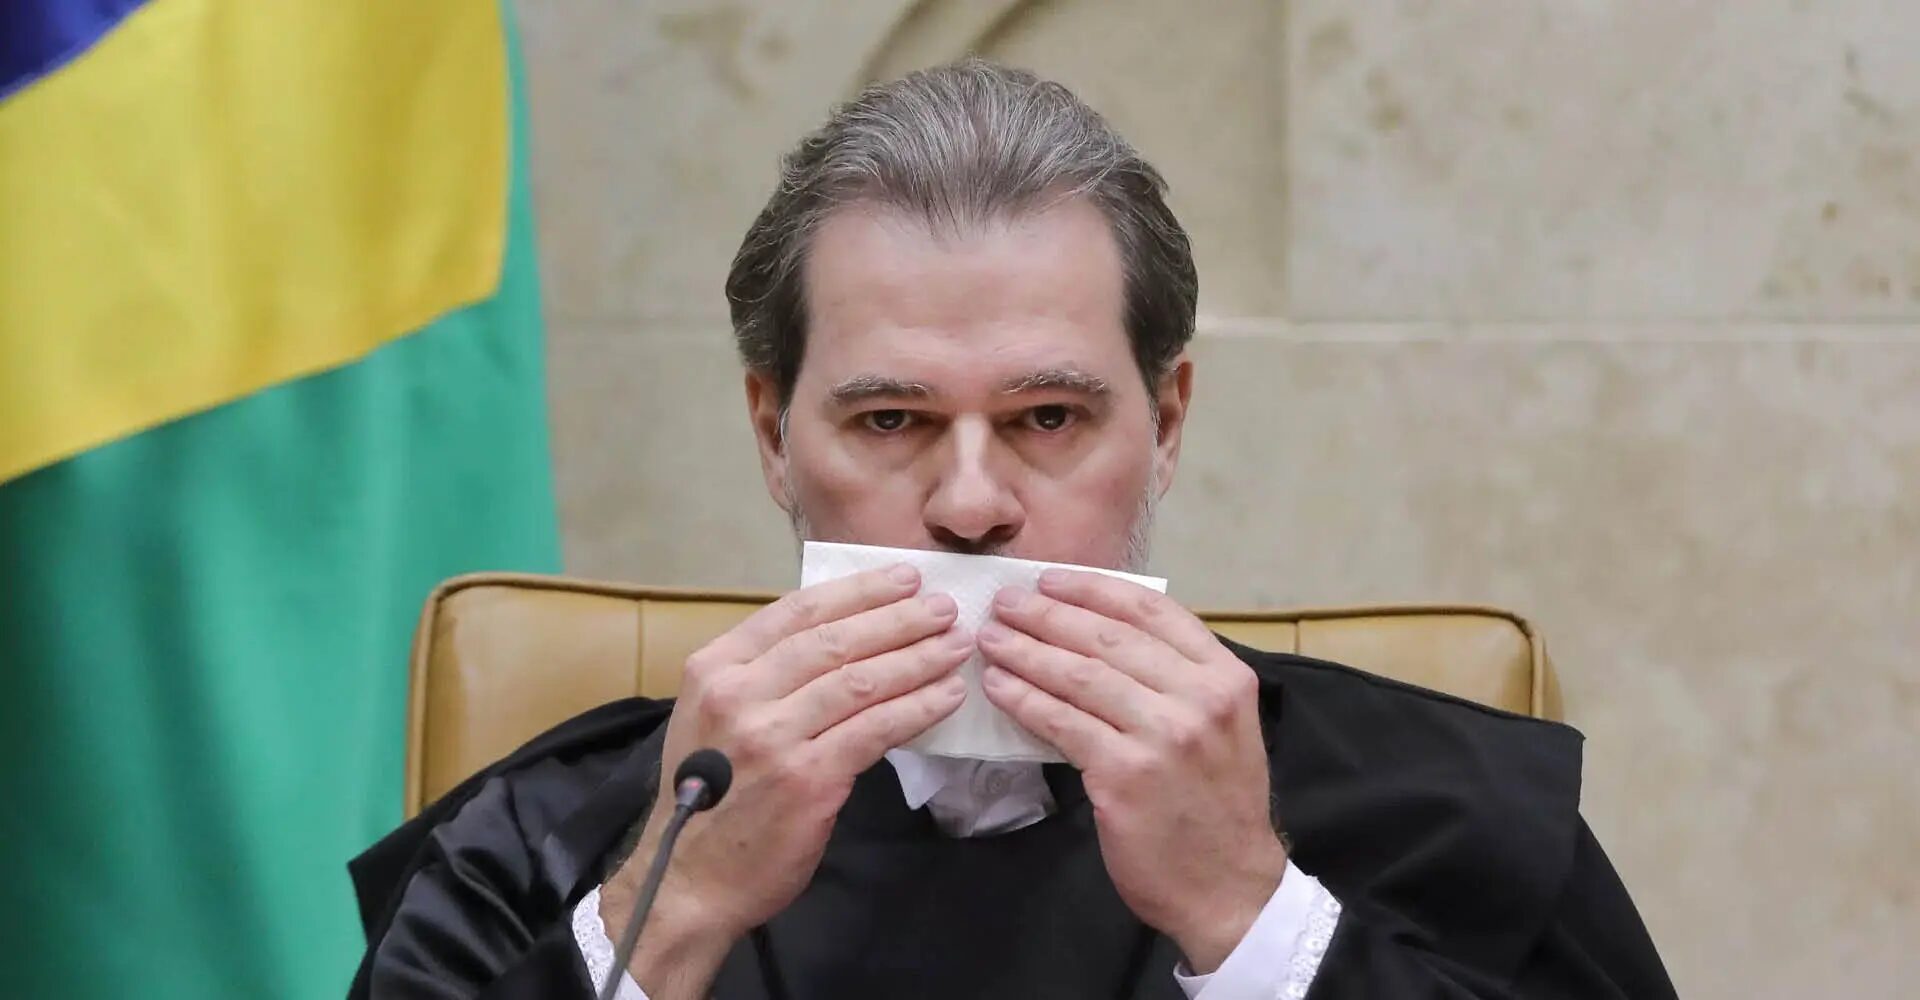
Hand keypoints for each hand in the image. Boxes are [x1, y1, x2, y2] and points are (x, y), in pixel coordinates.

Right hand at [605, 565, 969, 997]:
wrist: (691, 879)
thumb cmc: (712, 796)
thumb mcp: (715, 718)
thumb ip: (765, 676)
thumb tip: (847, 637)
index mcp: (714, 668)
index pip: (797, 611)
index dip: (858, 591)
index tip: (904, 578)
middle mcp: (738, 694)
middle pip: (834, 640)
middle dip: (898, 618)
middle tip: (945, 606)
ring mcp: (771, 736)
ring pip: (859, 680)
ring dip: (917, 657)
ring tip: (955, 645)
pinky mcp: (806, 778)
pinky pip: (874, 729)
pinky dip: (916, 708)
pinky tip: (945, 697)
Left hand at [977, 570, 1287, 972]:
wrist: (1229, 888)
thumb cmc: (1215, 805)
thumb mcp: (1220, 727)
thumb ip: (1176, 680)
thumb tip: (1098, 635)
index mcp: (1226, 677)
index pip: (1153, 611)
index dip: (1094, 589)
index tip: (1051, 580)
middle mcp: (1199, 698)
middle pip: (1108, 637)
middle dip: (1048, 614)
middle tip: (1004, 603)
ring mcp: (1163, 736)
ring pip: (1080, 675)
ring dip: (1026, 651)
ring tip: (991, 638)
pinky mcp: (1125, 775)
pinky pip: (1062, 722)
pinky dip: (1025, 699)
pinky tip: (999, 687)